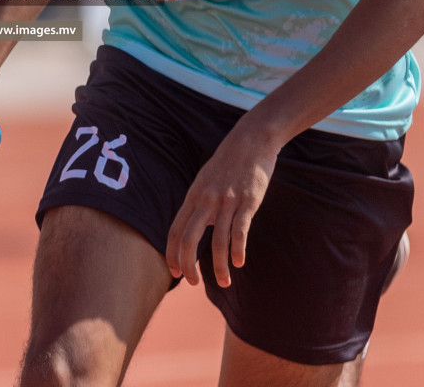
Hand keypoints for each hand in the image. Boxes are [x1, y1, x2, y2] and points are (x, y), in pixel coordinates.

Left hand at [166, 117, 279, 287]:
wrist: (250, 141)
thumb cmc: (228, 164)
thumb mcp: (206, 181)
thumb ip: (199, 204)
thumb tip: (194, 228)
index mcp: (194, 197)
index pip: (175, 231)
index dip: (172, 254)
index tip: (175, 273)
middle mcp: (206, 200)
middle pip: (189, 240)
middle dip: (188, 265)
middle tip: (193, 283)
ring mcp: (227, 201)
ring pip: (218, 241)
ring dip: (218, 266)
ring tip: (224, 282)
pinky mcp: (247, 202)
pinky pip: (239, 231)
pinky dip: (237, 250)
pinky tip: (238, 263)